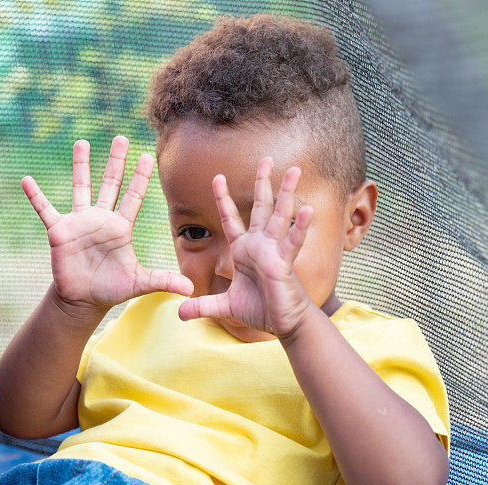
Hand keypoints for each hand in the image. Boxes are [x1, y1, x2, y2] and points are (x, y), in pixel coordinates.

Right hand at [22, 136, 193, 311]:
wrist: (84, 299)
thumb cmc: (113, 288)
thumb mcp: (140, 283)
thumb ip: (164, 281)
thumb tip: (191, 289)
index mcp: (121, 227)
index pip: (133, 197)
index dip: (140, 177)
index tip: (147, 156)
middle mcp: (101, 219)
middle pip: (110, 184)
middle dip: (116, 161)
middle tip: (121, 138)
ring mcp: (79, 222)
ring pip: (81, 188)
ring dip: (81, 166)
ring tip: (81, 143)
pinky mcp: (59, 232)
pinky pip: (46, 210)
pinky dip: (36, 197)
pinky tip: (27, 180)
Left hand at [177, 156, 314, 337]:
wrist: (282, 323)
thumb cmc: (259, 310)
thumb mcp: (224, 307)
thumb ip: (202, 306)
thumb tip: (179, 314)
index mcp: (244, 250)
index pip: (231, 219)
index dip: (223, 198)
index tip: (216, 176)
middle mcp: (260, 245)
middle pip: (261, 206)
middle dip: (262, 182)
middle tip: (265, 158)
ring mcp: (274, 251)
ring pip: (280, 215)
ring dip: (287, 192)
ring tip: (295, 170)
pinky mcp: (284, 263)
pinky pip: (292, 241)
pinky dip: (300, 227)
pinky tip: (308, 209)